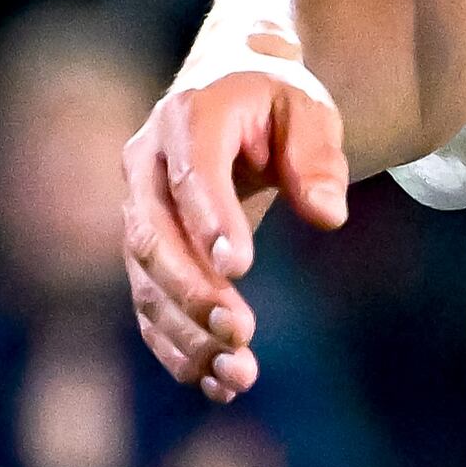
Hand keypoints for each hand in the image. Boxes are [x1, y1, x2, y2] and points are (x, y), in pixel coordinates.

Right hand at [123, 36, 348, 400]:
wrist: (226, 84)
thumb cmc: (274, 98)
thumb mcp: (309, 109)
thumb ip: (317, 156)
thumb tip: (327, 215)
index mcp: (188, 117)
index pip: (192, 174)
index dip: (210, 220)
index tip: (239, 269)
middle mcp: (147, 164)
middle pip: (153, 236)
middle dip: (193, 292)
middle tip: (240, 336)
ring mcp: (138, 207)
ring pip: (145, 281)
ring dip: (185, 333)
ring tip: (236, 375)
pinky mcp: (146, 246)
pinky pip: (149, 302)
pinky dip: (176, 345)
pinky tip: (214, 382)